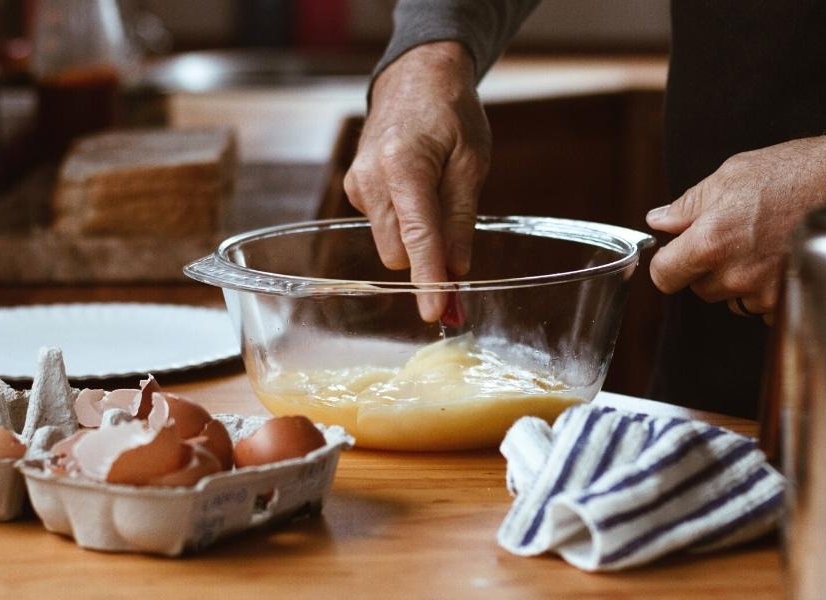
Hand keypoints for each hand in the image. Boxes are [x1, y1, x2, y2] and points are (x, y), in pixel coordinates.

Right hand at [344, 41, 490, 320]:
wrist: (416, 77)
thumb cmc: (450, 114)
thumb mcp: (471, 163)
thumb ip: (461, 220)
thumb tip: (457, 272)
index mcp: (404, 167)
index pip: (418, 238)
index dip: (429, 281)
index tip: (436, 313)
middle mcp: (371, 179)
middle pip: (399, 252)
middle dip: (428, 259)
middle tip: (459, 251)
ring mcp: (357, 185)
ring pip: (389, 243)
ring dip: (416, 239)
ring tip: (437, 197)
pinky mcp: (354, 189)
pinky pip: (383, 226)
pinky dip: (403, 222)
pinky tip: (417, 191)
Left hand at [645, 123, 825, 323]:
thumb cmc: (792, 172)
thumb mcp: (731, 176)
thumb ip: (687, 206)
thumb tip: (658, 221)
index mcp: (712, 241)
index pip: (664, 276)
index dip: (666, 264)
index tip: (674, 253)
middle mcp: (735, 274)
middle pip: (699, 288)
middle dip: (706, 267)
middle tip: (731, 236)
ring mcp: (764, 292)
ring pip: (730, 298)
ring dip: (737, 279)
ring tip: (761, 243)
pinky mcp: (789, 301)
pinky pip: (760, 306)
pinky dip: (764, 289)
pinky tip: (779, 257)